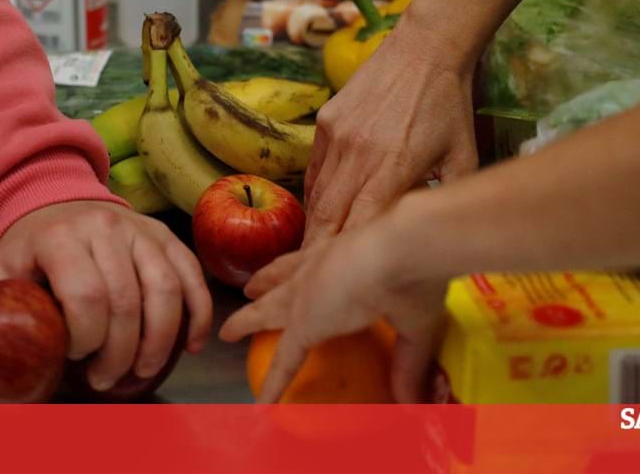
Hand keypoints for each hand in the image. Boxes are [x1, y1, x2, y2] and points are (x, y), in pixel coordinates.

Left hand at [0, 201, 212, 392]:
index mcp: (59, 238)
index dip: (86, 338)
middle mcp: (105, 228)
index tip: (74, 358)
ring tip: (139, 371)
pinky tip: (189, 346)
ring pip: (166, 291)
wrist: (56, 195)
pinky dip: (196, 315)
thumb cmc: (30, 244)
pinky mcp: (166, 237)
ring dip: (158, 342)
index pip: (87, 296)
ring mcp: (140, 231)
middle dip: (120, 352)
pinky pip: (192, 278)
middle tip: (104, 379)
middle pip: (127, 301)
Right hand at [219, 195, 447, 403]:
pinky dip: (287, 262)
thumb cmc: (410, 285)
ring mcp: (315, 260)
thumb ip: (408, 367)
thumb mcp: (414, 330)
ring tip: (249, 289)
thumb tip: (411, 406)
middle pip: (266, 310)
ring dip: (261, 285)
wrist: (411, 232)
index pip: (286, 358)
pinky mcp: (331, 239)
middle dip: (245, 323)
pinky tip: (292, 261)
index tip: (261, 407)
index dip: (273, 384)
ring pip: (277, 275)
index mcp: (314, 319)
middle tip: (226, 332)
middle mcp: (304, 290)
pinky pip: (298, 254)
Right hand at [246, 23, 476, 299]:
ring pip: (317, 195)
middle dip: (317, 256)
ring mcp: (336, 137)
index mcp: (394, 167)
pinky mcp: (325, 123)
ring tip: (309, 261)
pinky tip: (321, 214)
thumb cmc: (450, 107)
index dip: (344, 260)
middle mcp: (357, 154)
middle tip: (309, 287)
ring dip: (315, 228)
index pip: (359, 225)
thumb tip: (430, 239)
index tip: (335, 288)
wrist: (425, 47)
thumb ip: (443, 199)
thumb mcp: (462, 159)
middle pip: (328, 217)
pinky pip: (315, 170)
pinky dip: (317, 195)